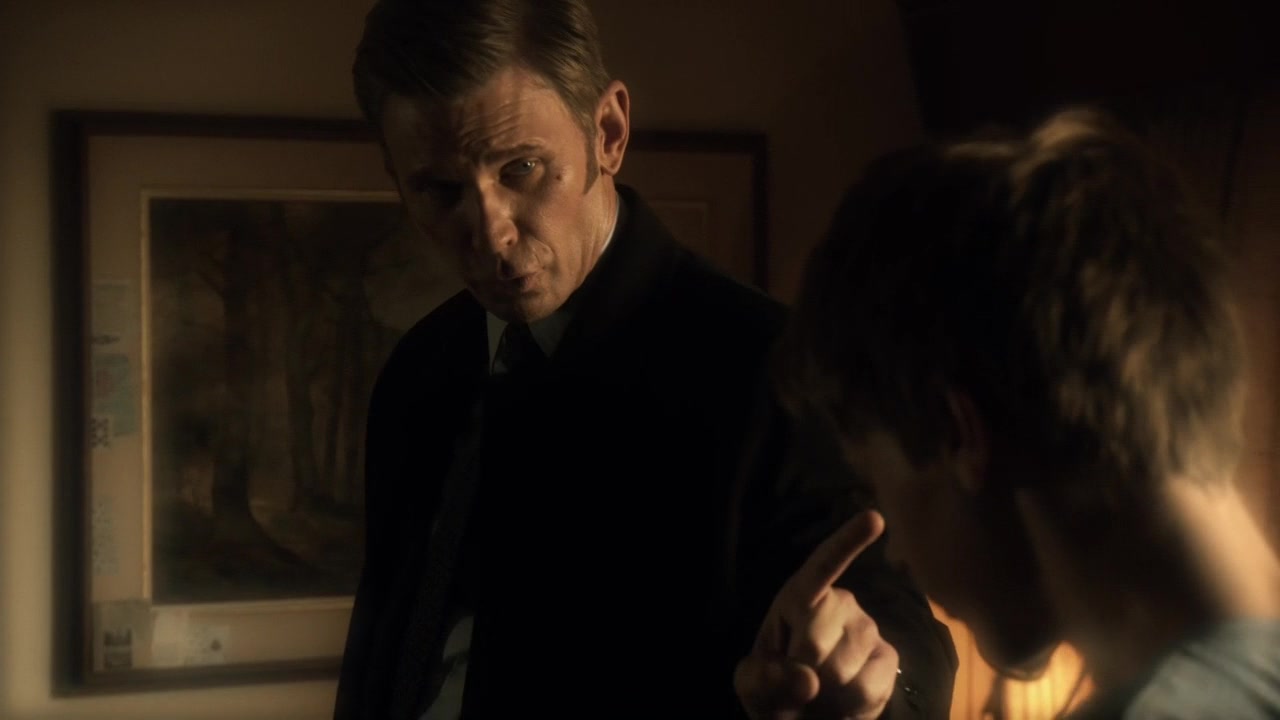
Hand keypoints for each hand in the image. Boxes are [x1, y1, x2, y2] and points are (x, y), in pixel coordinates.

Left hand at [735, 510, 898, 719]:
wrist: (806, 716)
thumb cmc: (775, 686)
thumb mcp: (752, 684)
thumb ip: (764, 679)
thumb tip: (807, 679)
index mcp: (800, 596)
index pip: (823, 565)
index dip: (847, 542)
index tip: (875, 518)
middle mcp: (840, 603)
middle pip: (815, 638)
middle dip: (798, 671)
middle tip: (796, 681)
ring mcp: (867, 628)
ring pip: (841, 669)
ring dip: (823, 694)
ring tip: (818, 693)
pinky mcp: (888, 658)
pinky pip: (867, 687)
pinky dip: (848, 707)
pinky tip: (842, 700)